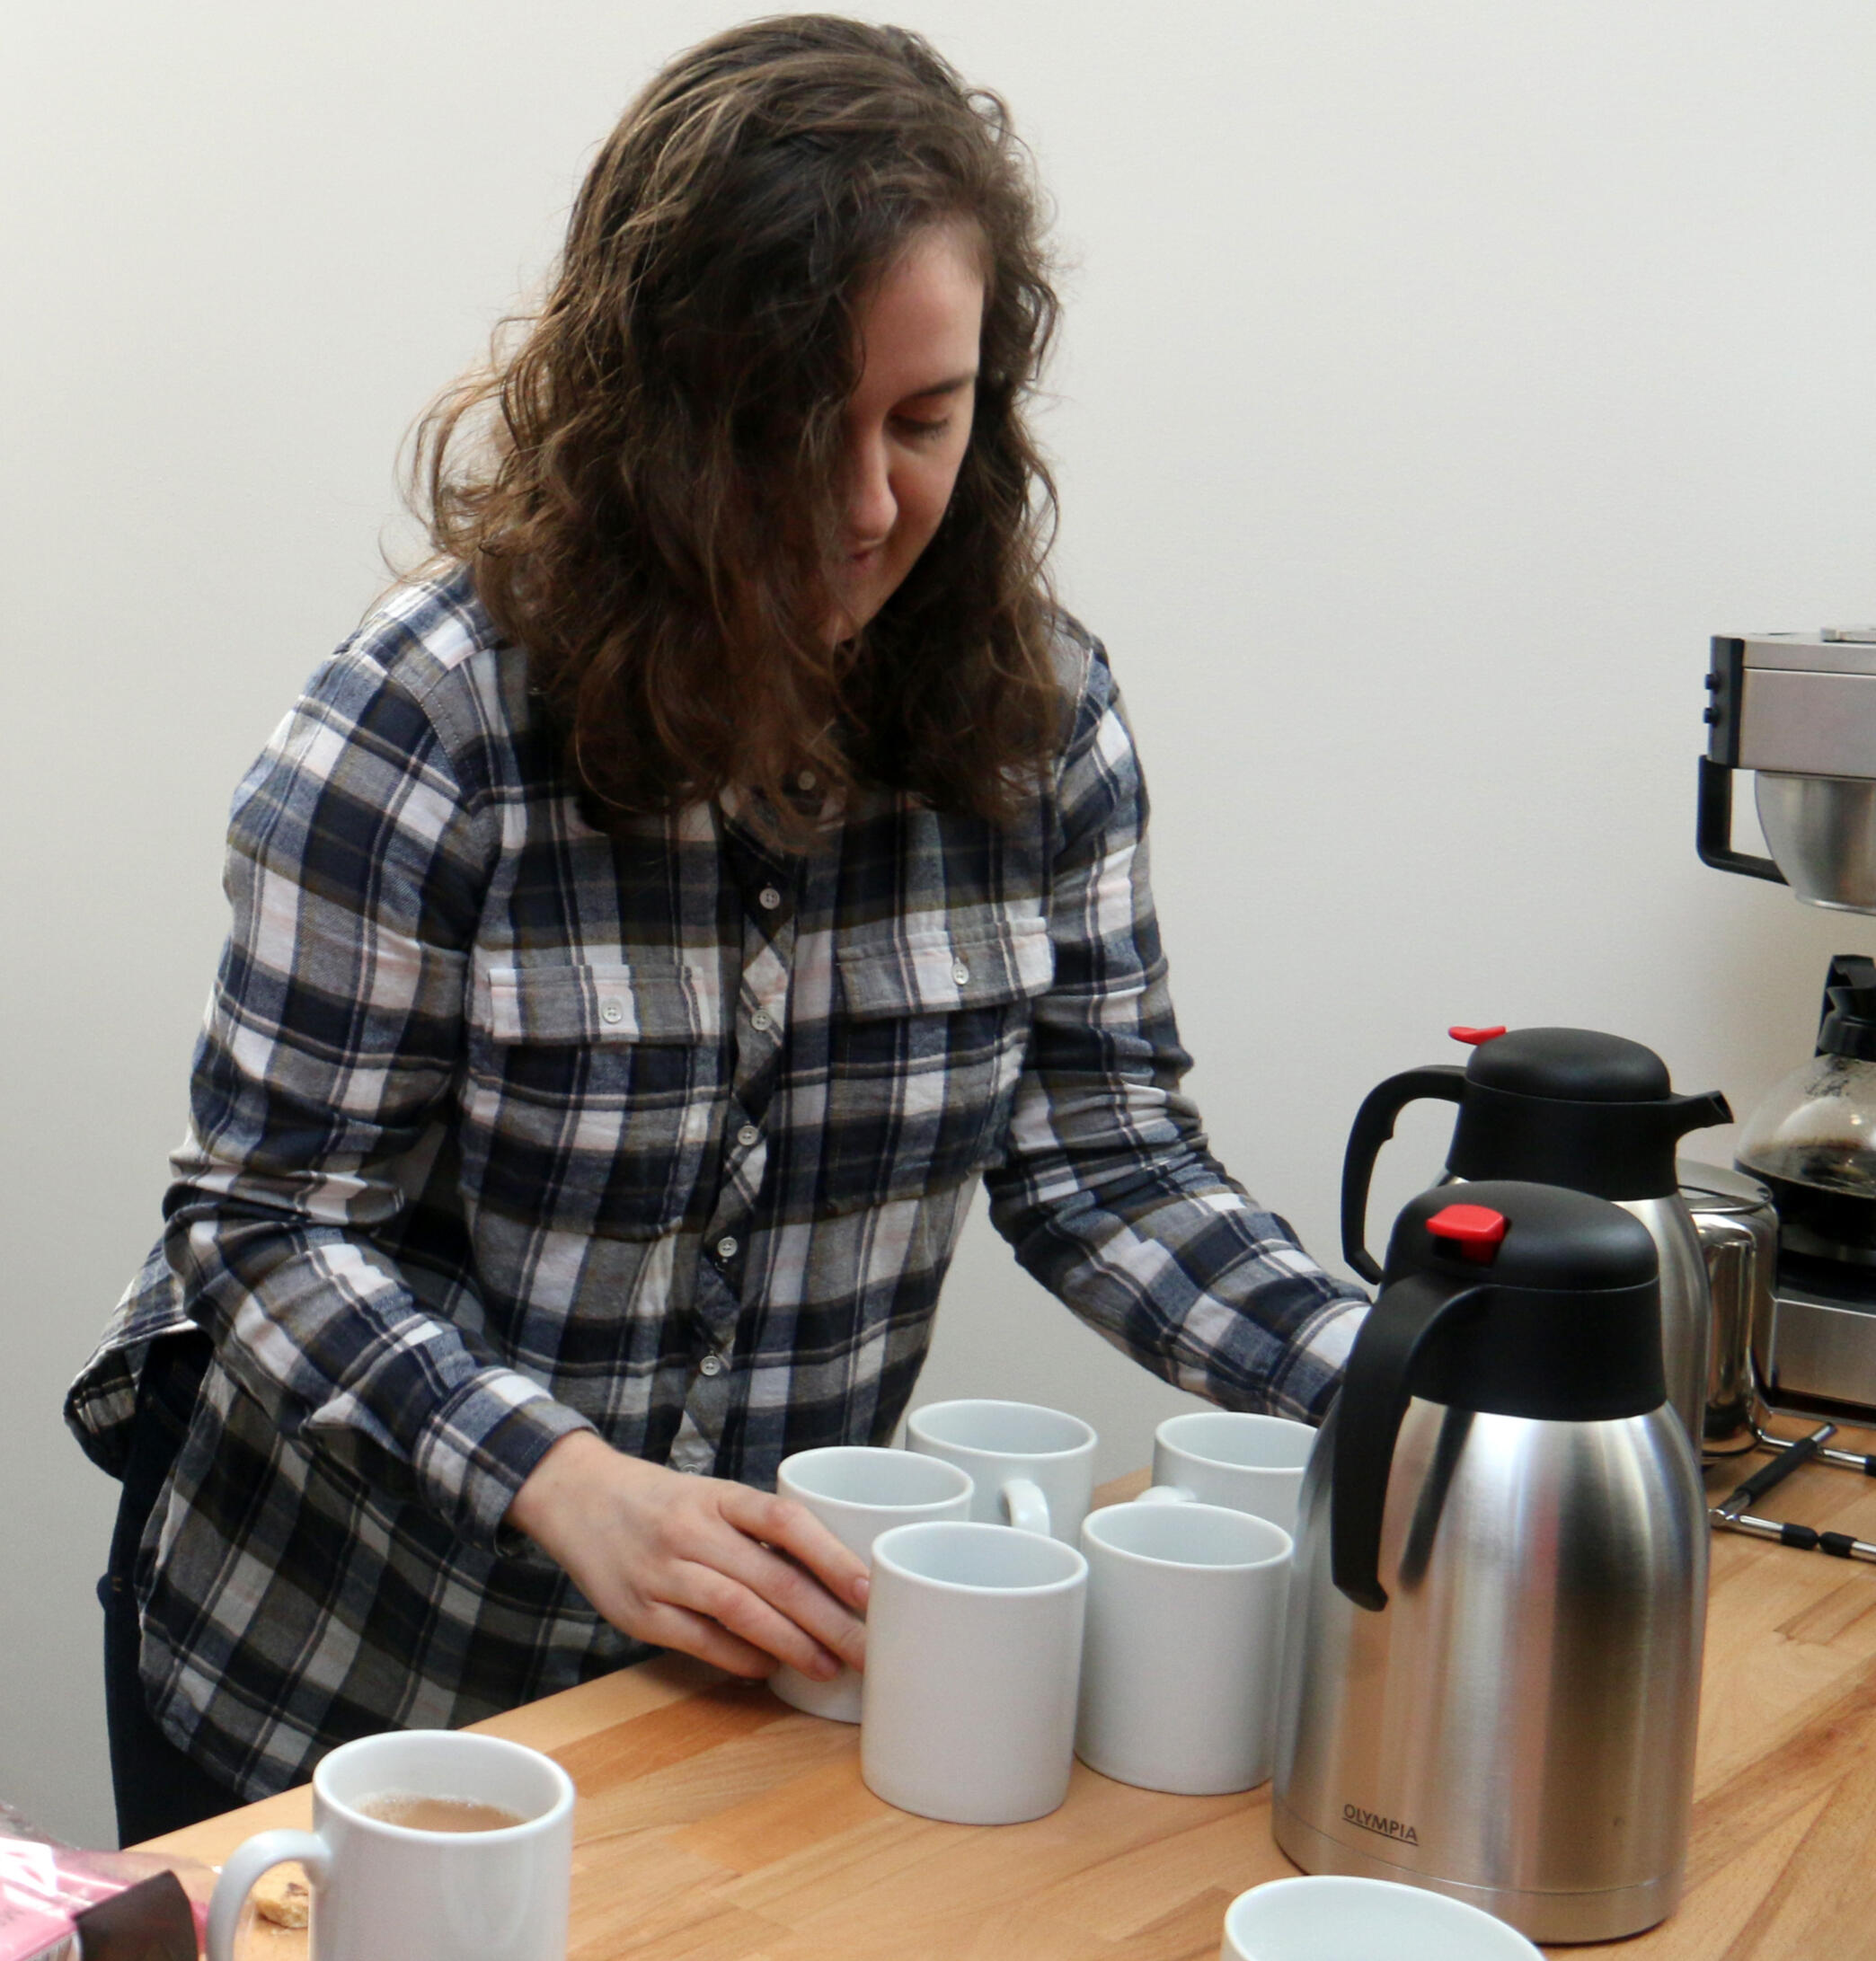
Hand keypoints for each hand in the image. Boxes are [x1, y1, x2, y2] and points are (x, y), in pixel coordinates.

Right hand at [505, 1431, 869, 1680]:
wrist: (576, 1497)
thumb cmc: (662, 1503)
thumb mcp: (710, 1497)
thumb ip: (757, 1530)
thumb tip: (828, 1576)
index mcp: (719, 1497)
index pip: (786, 1522)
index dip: (832, 1556)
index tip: (869, 1589)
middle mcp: (693, 1532)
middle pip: (774, 1579)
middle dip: (829, 1621)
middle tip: (868, 1650)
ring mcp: (663, 1573)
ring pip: (741, 1613)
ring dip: (792, 1645)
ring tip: (829, 1667)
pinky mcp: (639, 1612)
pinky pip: (701, 1641)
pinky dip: (740, 1658)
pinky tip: (769, 1669)